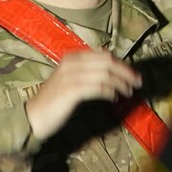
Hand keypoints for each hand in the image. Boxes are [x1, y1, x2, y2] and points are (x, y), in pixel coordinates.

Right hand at [26, 49, 142, 139]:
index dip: (122, 64)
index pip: (104, 55)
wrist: (34, 116)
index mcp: (72, 58)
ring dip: (121, 83)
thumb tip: (113, 71)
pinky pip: (97, 88)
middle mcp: (71, 63)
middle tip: (137, 83)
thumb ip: (88, 73)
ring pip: (105, 75)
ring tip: (128, 92)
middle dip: (126, 72)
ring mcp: (70, 76)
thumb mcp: (72, 80)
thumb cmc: (55, 100)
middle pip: (107, 62)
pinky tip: (114, 98)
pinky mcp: (71, 91)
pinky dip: (109, 92)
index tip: (133, 74)